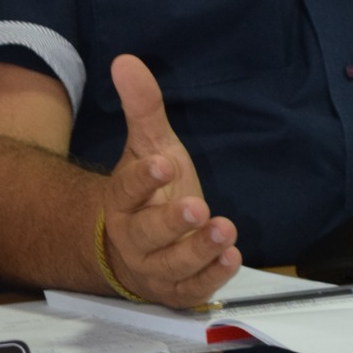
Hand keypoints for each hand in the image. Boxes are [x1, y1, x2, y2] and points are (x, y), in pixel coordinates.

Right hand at [101, 54, 239, 306]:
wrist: (135, 247)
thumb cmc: (150, 192)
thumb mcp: (151, 146)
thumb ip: (143, 108)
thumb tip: (126, 60)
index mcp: (121, 203)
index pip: (126, 190)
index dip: (143, 179)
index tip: (162, 164)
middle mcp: (133, 239)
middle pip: (147, 235)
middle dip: (173, 223)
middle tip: (198, 207)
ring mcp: (154, 269)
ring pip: (172, 266)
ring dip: (198, 251)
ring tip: (224, 231)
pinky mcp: (177, 291)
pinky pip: (192, 291)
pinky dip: (211, 279)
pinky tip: (231, 258)